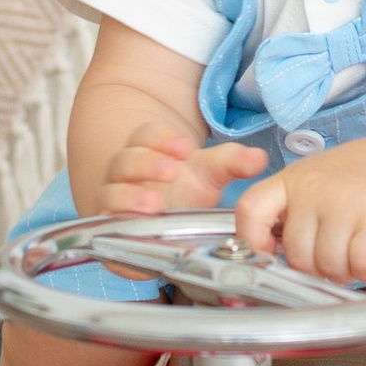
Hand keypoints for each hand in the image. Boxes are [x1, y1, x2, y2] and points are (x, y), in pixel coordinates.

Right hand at [95, 128, 266, 215]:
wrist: (165, 225)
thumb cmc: (184, 192)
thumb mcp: (211, 174)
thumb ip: (233, 163)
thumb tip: (259, 158)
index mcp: (148, 150)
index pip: (145, 135)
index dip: (162, 138)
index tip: (185, 147)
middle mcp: (126, 174)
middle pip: (126, 159)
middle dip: (147, 163)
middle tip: (171, 170)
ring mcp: (114, 201)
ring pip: (111, 191)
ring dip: (130, 196)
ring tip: (154, 203)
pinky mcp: (110, 230)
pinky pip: (105, 224)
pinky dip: (118, 224)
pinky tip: (136, 227)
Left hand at [234, 138, 365, 282]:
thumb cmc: (361, 179)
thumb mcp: (315, 181)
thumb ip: (291, 212)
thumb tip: (270, 255)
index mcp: (292, 180)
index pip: (251, 209)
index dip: (252, 239)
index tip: (268, 254)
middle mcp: (315, 188)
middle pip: (297, 256)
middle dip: (318, 267)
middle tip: (338, 254)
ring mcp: (346, 202)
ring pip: (329, 265)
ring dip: (346, 271)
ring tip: (358, 250)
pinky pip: (361, 264)